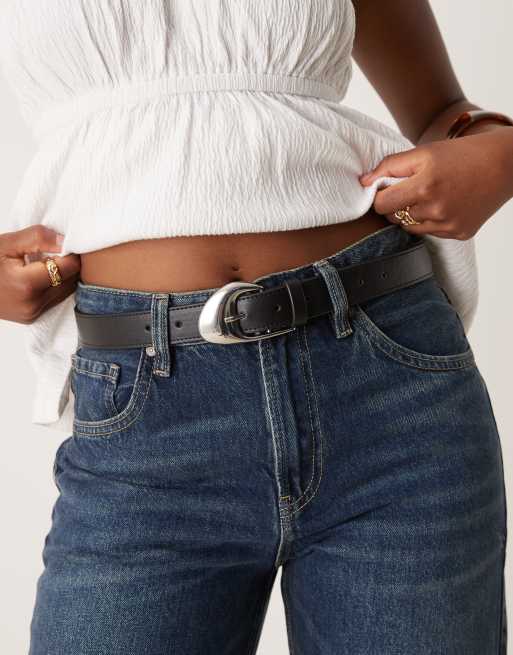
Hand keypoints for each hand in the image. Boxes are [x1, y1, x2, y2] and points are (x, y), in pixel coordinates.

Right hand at [0, 225, 80, 323]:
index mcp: (27, 284)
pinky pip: (55, 300)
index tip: (66, 243)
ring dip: (64, 276)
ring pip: (66, 292)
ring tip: (49, 262)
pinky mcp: (31, 318)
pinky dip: (55, 286)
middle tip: (58, 251)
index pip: (69, 267)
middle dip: (69, 264)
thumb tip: (65, 240)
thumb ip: (37, 238)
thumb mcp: (7, 243)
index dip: (71, 253)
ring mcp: (32, 313)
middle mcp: (33, 304)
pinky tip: (43, 275)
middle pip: (71, 281)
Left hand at [359, 127, 512, 239]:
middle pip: (394, 217)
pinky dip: (430, 221)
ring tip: (428, 196)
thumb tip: (364, 182)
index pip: (381, 205)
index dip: (380, 196)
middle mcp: (435, 210)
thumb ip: (389, 166)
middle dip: (395, 205)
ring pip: (410, 227)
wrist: (504, 164)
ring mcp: (448, 225)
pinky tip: (443, 205)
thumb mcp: (424, 152)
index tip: (386, 188)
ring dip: (411, 215)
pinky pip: (430, 233)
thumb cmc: (462, 155)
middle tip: (409, 189)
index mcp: (424, 186)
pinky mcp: (459, 234)